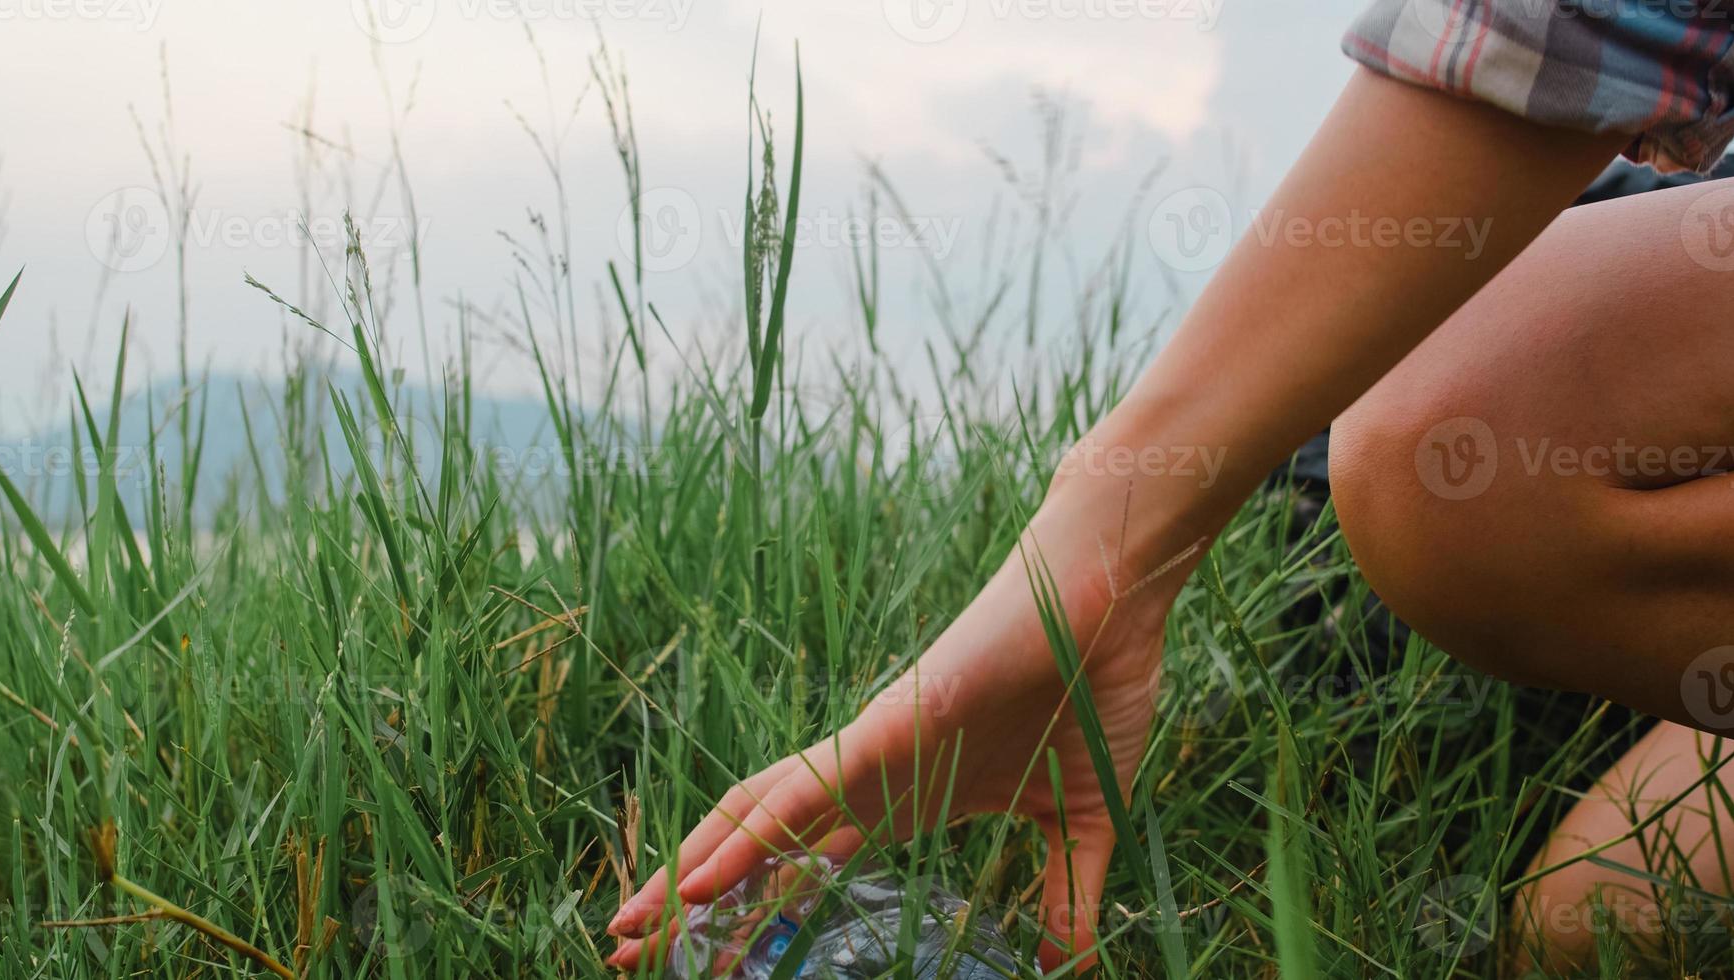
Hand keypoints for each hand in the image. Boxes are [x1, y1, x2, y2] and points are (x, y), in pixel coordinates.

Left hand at [607, 479, 1199, 972]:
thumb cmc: (1090, 690)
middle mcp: (869, 777)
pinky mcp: (888, 722)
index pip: (806, 868)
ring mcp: (871, 748)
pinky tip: (704, 875)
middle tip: (623, 953)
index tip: (700, 962)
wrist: (1111, 602)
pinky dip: (752, 832)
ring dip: (692, 871)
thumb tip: (1072, 966)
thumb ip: (1067, 897)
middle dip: (692, 901)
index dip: (751, 911)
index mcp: (904, 801)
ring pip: (757, 815)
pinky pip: (805, 786)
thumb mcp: (1080, 824)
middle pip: (759, 847)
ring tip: (628, 926)